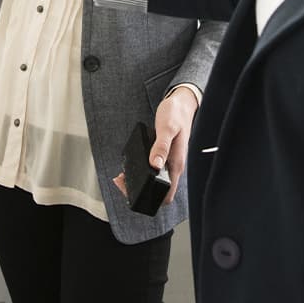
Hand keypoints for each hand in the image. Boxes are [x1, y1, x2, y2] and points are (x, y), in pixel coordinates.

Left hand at [113, 86, 198, 205]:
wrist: (181, 103)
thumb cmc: (176, 114)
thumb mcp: (167, 128)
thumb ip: (162, 146)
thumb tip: (155, 165)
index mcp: (176, 164)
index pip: (167, 194)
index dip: (151, 199)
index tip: (133, 190)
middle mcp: (173, 166)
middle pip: (159, 191)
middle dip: (139, 191)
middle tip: (122, 181)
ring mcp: (169, 161)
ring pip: (154, 180)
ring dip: (138, 182)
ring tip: (122, 176)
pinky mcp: (163, 155)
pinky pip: (152, 169)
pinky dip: (140, 171)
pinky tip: (130, 165)